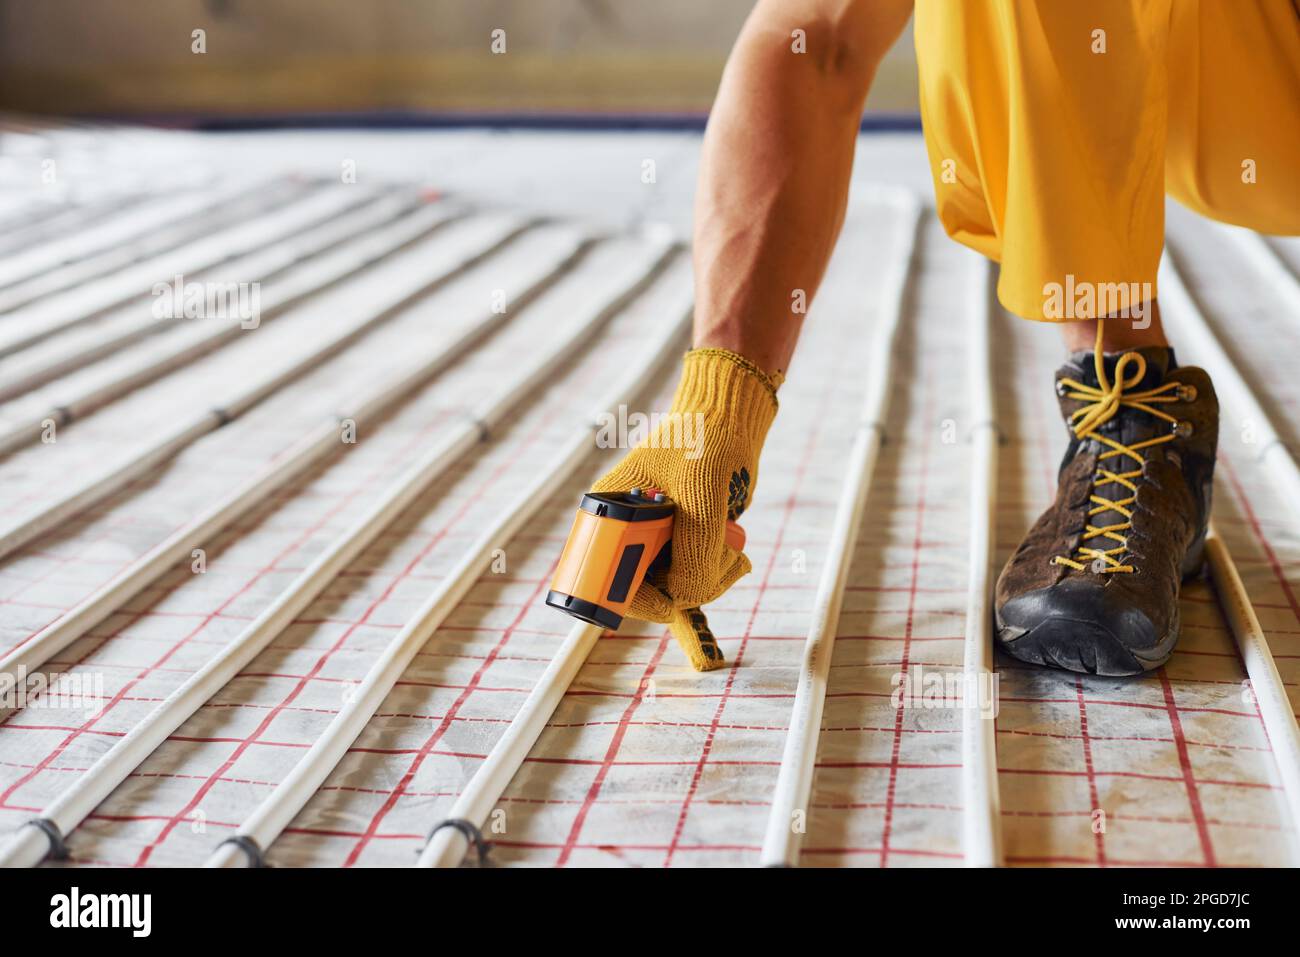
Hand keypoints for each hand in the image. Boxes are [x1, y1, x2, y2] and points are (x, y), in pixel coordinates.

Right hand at [591, 348, 779, 669]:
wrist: (729, 420)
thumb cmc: (705, 442)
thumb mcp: (702, 498)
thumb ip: (694, 552)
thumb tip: (686, 597)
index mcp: (608, 513)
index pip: (605, 577)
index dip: (634, 599)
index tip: (671, 604)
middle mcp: (626, 530)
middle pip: (645, 591)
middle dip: (687, 587)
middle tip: (724, 565)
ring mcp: (654, 538)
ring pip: (675, 588)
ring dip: (711, 578)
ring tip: (734, 547)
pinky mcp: (680, 541)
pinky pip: (693, 577)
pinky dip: (717, 572)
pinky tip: (735, 552)